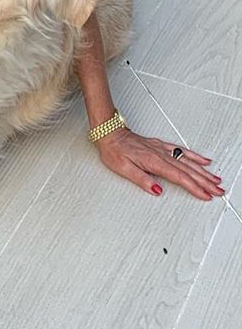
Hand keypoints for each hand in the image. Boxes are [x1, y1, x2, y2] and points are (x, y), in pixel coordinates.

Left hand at [96, 129, 222, 200]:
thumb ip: (142, 180)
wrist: (109, 133)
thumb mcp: (123, 169)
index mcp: (153, 162)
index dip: (194, 187)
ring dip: (203, 172)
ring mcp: (162, 149)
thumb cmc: (114, 151)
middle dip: (205, 182)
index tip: (205, 195)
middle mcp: (160, 154)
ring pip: (188, 162)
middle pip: (188, 171)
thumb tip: (157, 190)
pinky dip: (194, 156)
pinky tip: (204, 161)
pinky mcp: (160, 145)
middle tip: (218, 191)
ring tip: (216, 180)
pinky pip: (181, 150)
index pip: (179, 177)